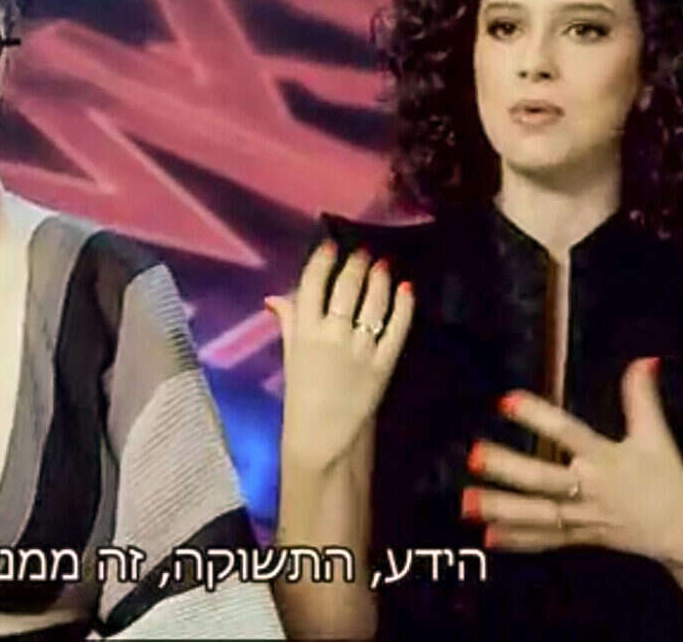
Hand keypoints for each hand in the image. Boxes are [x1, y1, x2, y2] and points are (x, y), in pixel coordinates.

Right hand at [266, 240, 414, 471]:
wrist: (324, 438)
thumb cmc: (302, 397)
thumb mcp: (290, 357)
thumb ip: (288, 323)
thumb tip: (275, 297)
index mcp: (304, 331)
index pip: (312, 284)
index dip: (323, 260)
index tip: (330, 245)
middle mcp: (332, 334)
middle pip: (346, 287)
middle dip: (356, 264)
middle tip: (363, 252)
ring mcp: (361, 348)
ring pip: (373, 302)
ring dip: (379, 279)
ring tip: (382, 265)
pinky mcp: (384, 363)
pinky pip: (397, 328)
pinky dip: (404, 306)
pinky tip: (407, 289)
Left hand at [463, 357, 682, 566]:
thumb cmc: (667, 478)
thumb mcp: (655, 435)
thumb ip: (641, 397)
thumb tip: (645, 359)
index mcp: (605, 458)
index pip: (568, 433)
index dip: (538, 416)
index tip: (507, 400)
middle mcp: (590, 488)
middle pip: (544, 478)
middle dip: (508, 468)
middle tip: (475, 456)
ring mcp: (583, 516)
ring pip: (538, 513)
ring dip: (502, 508)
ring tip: (467, 501)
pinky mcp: (581, 537)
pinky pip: (546, 539)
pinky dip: (518, 540)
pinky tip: (488, 537)